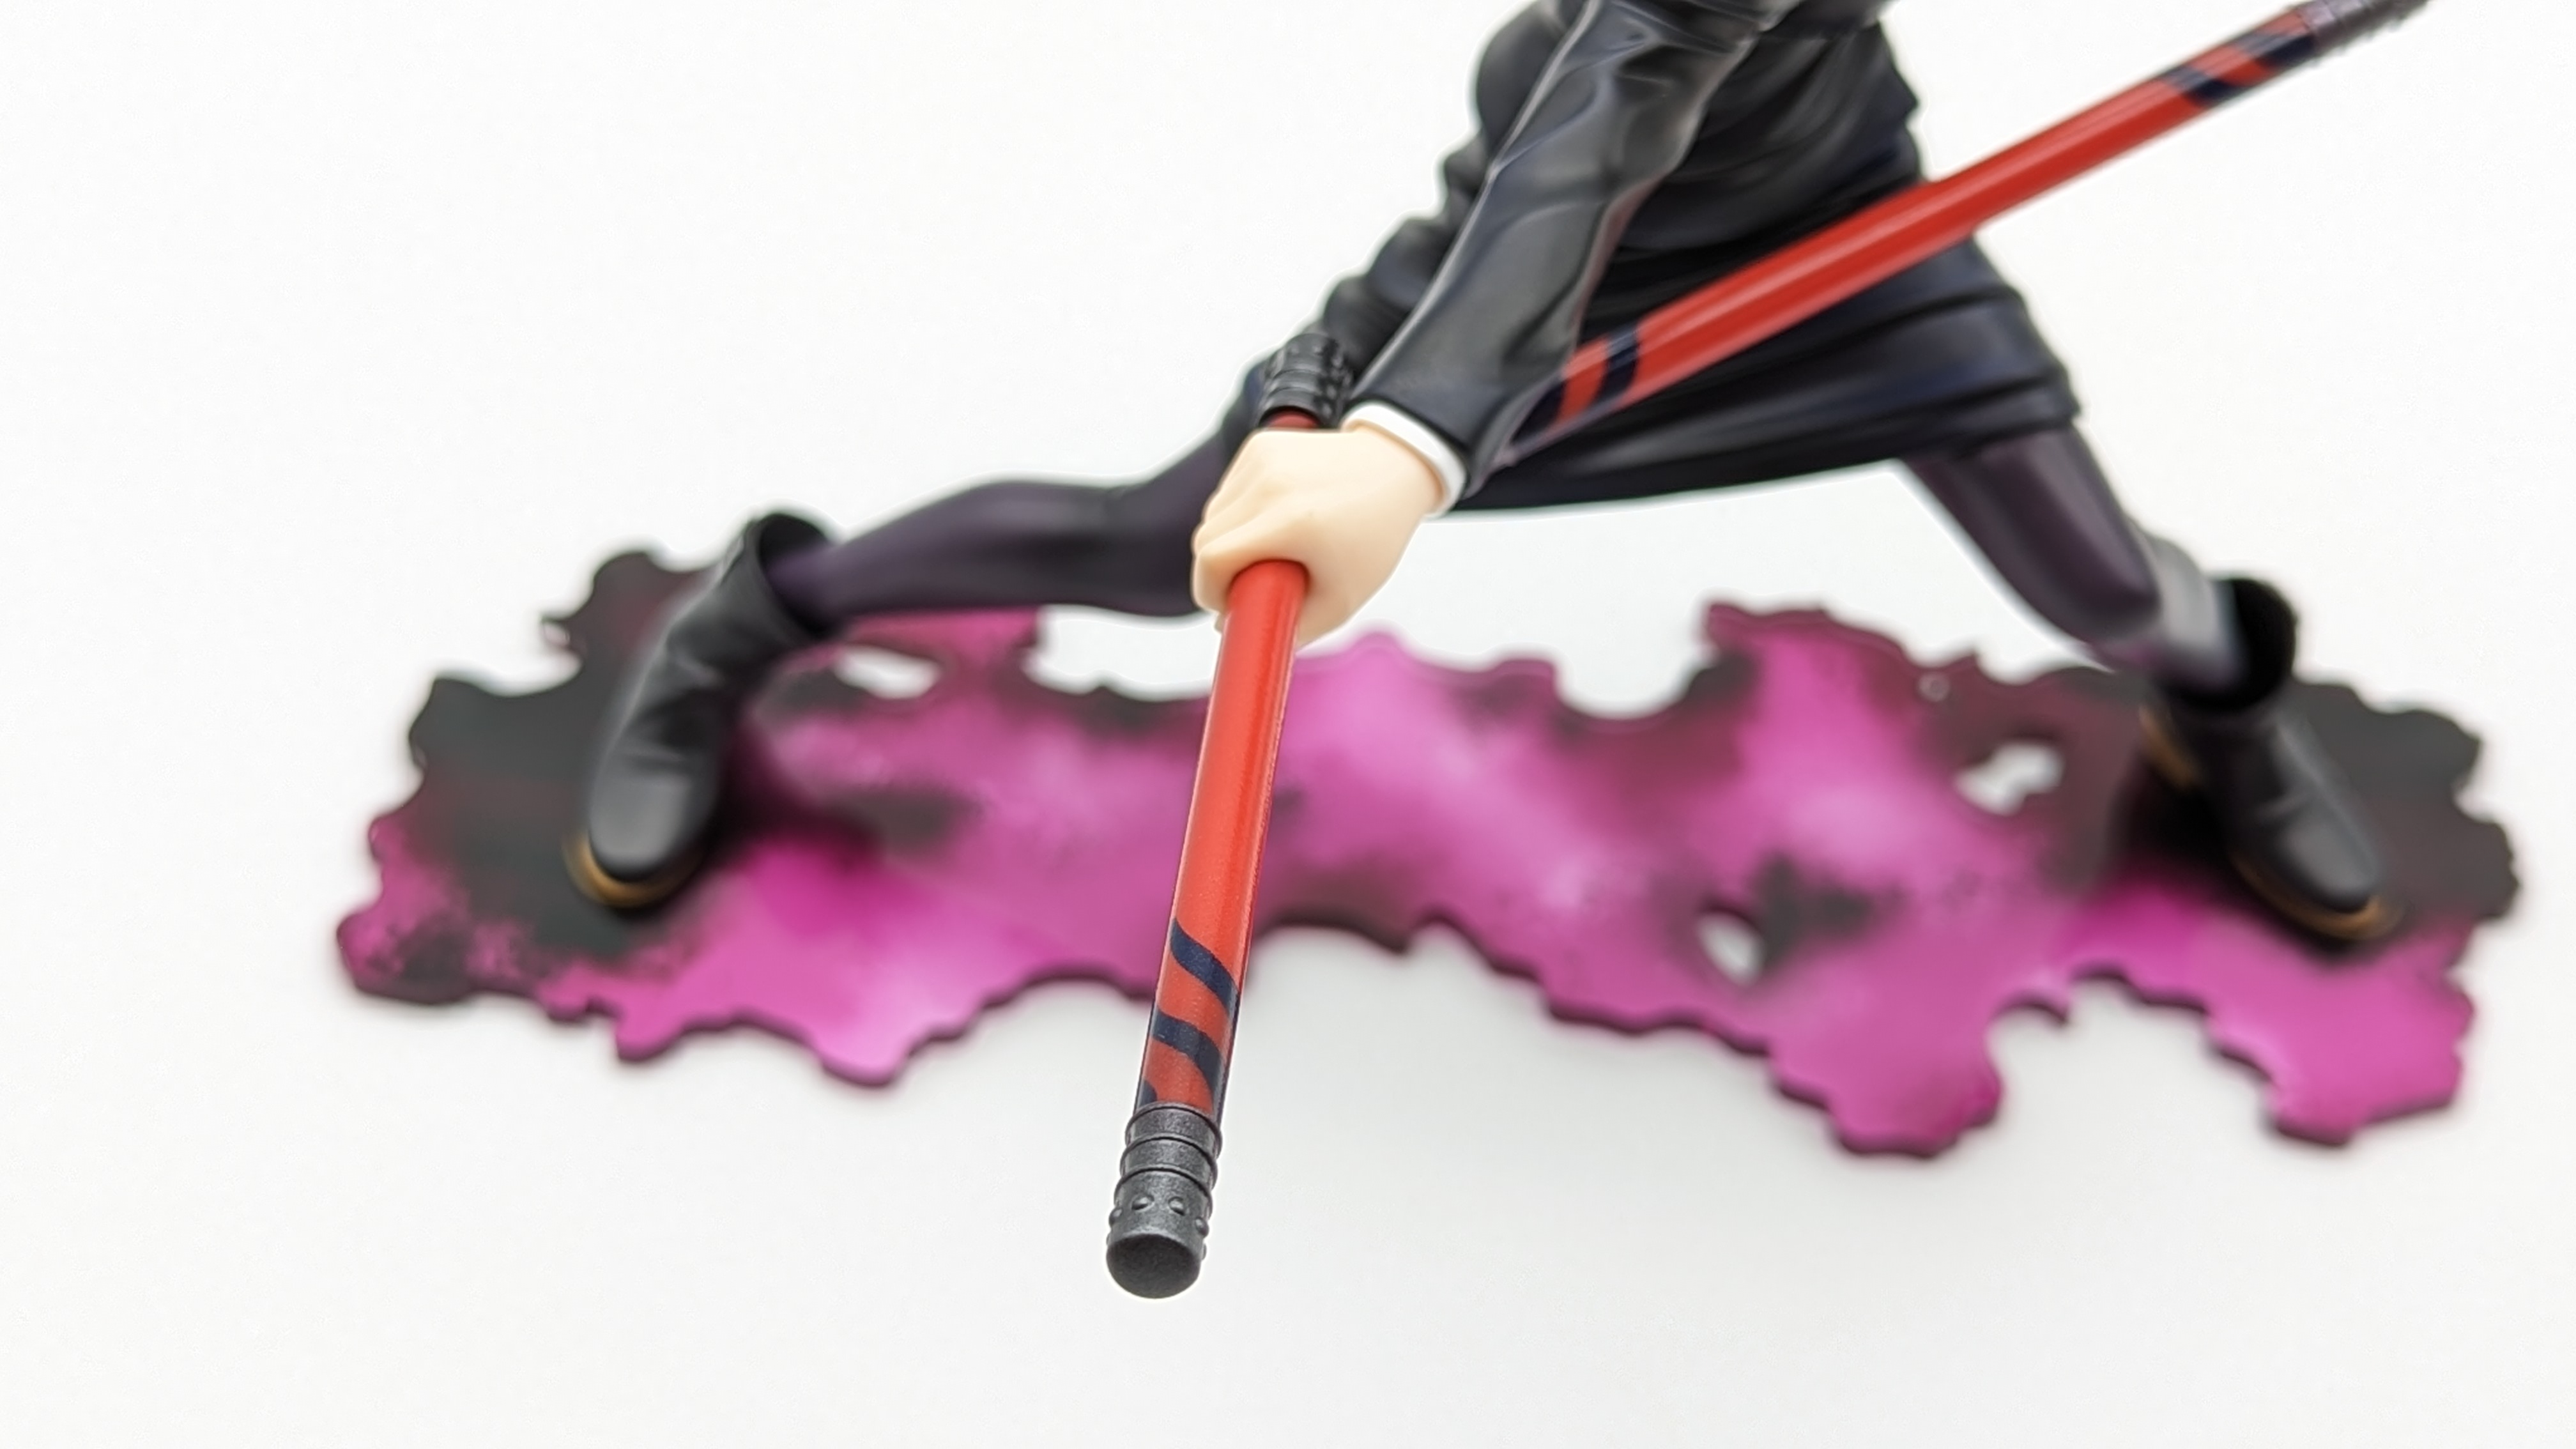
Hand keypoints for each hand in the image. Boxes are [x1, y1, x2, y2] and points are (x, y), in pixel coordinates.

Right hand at [1191, 422, 1444, 646]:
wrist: (1395, 469)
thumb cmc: (1372, 537)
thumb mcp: (1341, 600)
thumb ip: (1286, 627)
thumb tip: (1229, 627)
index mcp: (1291, 521)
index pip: (1213, 560)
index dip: (1209, 592)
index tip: (1226, 605)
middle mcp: (1270, 484)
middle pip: (1204, 538)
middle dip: (1216, 571)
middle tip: (1248, 583)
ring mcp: (1262, 459)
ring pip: (1212, 514)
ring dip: (1227, 539)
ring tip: (1269, 548)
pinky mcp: (1259, 444)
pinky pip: (1227, 490)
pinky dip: (1238, 511)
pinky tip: (1273, 516)